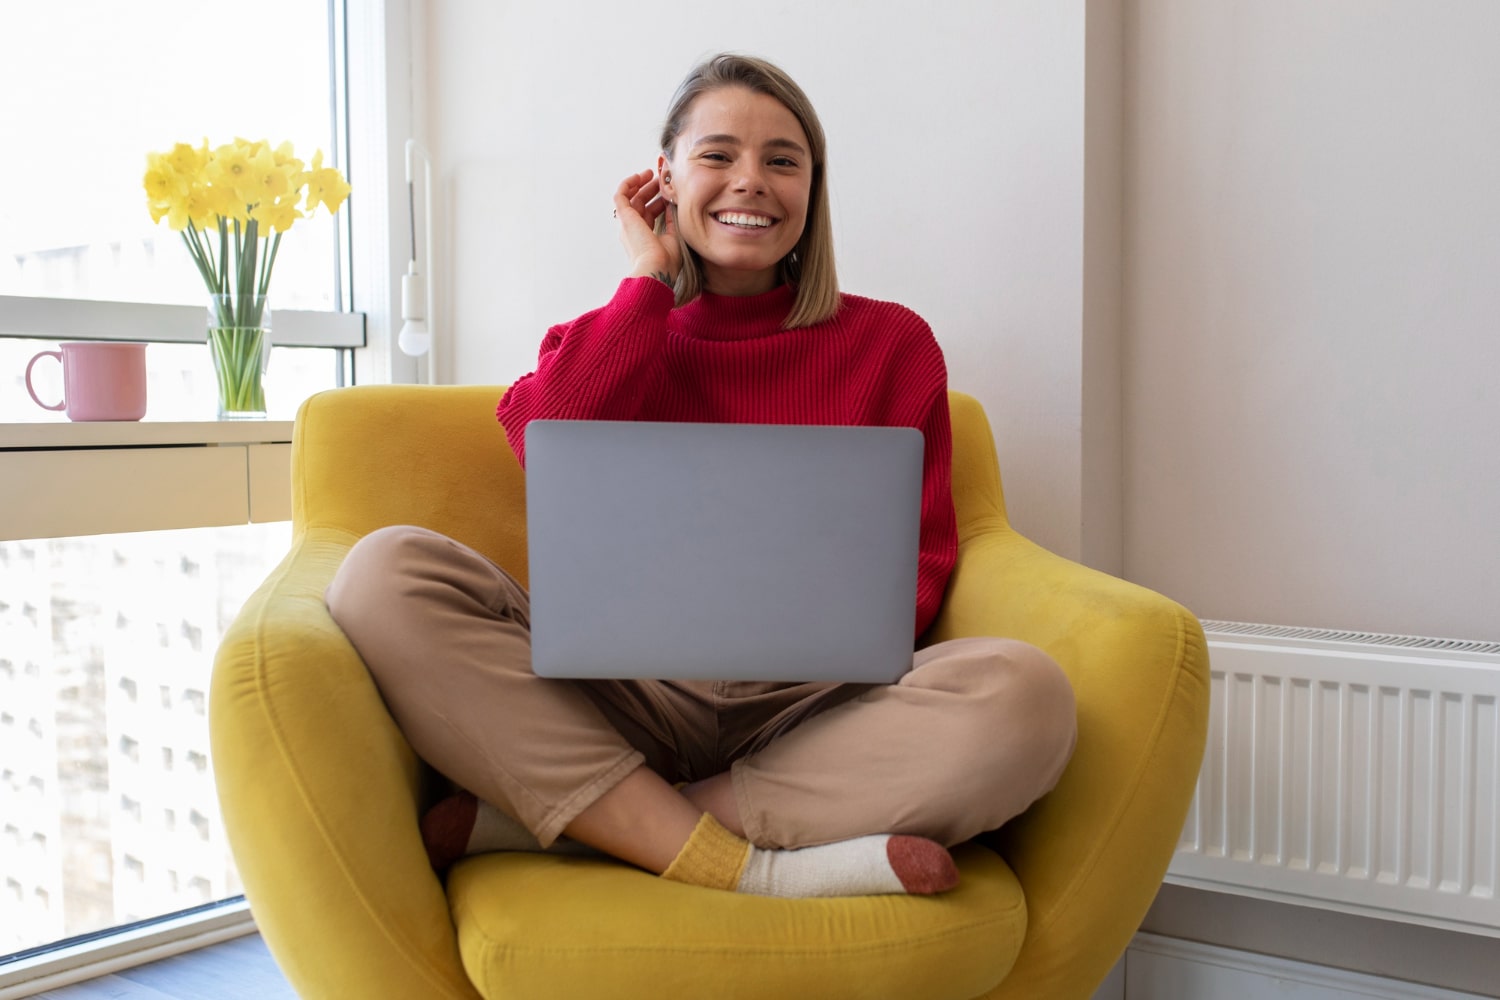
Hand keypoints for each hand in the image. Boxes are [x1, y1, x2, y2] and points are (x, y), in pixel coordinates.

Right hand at [613, 169, 680, 286]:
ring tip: (650, 173)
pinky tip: (639, 176)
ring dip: (639, 184)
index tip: (668, 192)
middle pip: (640, 204)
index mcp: (645, 237)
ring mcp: (628, 224)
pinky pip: (621, 195)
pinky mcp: (624, 217)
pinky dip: (628, 184)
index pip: (649, 215)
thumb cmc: (667, 261)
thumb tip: (674, 205)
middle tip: (661, 179)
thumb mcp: (674, 237)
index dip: (658, 201)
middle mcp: (633, 230)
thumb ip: (673, 221)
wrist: (656, 268)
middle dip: (650, 190)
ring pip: (630, 198)